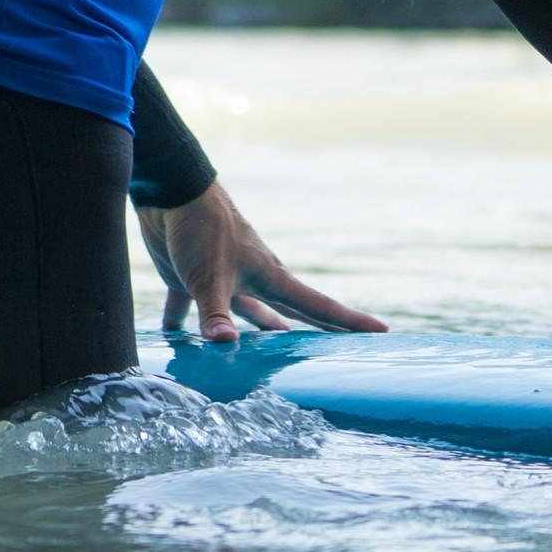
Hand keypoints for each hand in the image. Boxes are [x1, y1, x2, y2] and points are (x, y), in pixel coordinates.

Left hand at [139, 183, 391, 342]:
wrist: (169, 191)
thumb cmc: (200, 229)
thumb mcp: (208, 278)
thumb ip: (216, 315)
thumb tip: (225, 346)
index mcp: (270, 278)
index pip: (319, 307)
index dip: (350, 321)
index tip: (383, 330)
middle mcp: (252, 280)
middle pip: (285, 314)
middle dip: (306, 334)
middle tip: (331, 354)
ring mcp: (221, 278)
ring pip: (241, 314)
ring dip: (246, 335)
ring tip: (258, 360)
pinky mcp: (190, 277)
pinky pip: (190, 308)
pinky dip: (185, 325)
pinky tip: (178, 341)